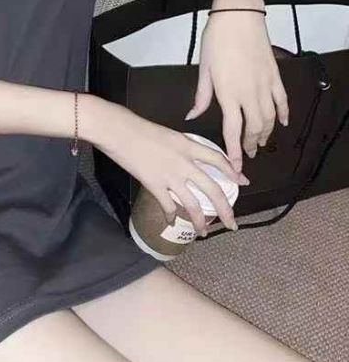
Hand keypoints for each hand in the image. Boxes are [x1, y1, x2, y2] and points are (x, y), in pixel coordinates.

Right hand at [97, 105, 247, 234]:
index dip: (233, 172)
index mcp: (188, 145)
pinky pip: (168, 206)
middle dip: (226, 209)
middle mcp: (185, 163)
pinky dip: (171, 216)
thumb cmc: (139, 128)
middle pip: (213, 189)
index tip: (242, 182)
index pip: (218, 160)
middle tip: (233, 223)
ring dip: (201, 221)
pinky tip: (172, 222)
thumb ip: (181, 148)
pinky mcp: (154, 185)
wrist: (119, 131)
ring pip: (194, 204)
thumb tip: (187, 159)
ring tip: (204, 232)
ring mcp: (170, 176)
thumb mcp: (168, 134)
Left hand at [184, 3, 289, 172]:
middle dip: (251, 145)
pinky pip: (282, 100)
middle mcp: (249, 94)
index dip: (235, 151)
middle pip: (254, 128)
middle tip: (248, 155)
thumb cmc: (216, 40)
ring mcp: (265, 85)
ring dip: (266, 133)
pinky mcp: (275, 75)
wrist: (238, 16)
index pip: (233, 131)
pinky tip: (283, 123)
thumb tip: (191, 116)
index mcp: (228, 94)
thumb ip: (201, 96)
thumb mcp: (204, 69)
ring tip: (260, 143)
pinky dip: (284, 114)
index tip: (237, 166)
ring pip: (270, 118)